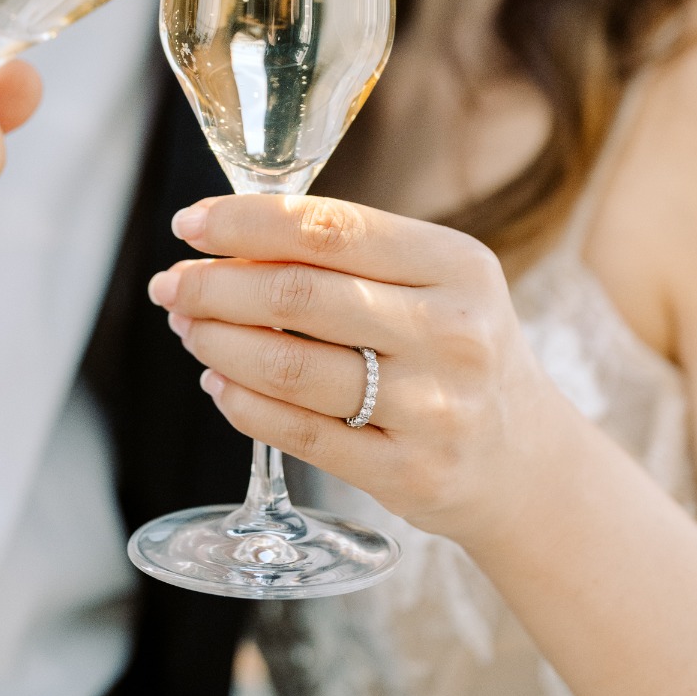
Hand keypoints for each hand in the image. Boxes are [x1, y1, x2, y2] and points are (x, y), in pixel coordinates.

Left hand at [148, 192, 573, 550]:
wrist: (525, 462)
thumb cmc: (454, 349)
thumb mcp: (434, 282)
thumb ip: (347, 257)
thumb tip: (227, 240)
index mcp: (455, 264)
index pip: (328, 228)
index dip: (244, 222)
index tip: (189, 224)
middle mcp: (451, 332)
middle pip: (298, 296)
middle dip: (214, 285)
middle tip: (170, 284)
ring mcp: (432, 408)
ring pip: (291, 366)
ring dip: (218, 342)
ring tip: (189, 328)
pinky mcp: (408, 473)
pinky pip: (301, 433)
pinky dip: (242, 405)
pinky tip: (217, 384)